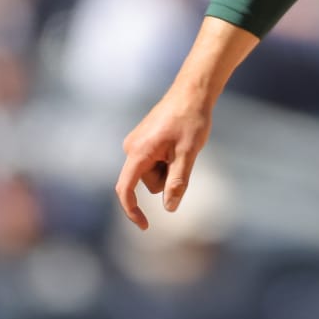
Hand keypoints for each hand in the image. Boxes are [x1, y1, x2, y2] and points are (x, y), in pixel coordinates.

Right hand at [115, 86, 213, 228]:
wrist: (193, 92)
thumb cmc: (191, 120)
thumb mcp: (188, 154)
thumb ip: (177, 182)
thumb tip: (169, 208)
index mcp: (138, 152)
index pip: (126, 189)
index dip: (133, 211)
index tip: (145, 226)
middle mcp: (131, 147)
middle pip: (146, 182)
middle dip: (166, 179)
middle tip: (184, 155)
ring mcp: (136, 143)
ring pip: (152, 173)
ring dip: (168, 168)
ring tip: (182, 145)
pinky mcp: (142, 140)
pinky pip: (153, 162)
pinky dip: (167, 160)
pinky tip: (178, 143)